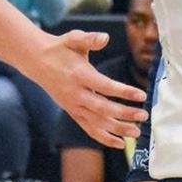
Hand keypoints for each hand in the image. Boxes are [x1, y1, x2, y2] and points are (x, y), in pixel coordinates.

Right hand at [29, 29, 148, 147]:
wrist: (38, 62)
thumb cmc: (61, 49)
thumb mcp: (74, 38)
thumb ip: (90, 39)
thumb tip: (105, 37)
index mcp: (78, 75)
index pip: (104, 86)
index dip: (123, 92)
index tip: (141, 95)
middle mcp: (76, 94)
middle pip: (102, 108)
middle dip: (124, 114)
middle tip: (144, 116)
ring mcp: (73, 106)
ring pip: (97, 122)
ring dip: (117, 129)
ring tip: (137, 132)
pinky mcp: (73, 112)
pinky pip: (89, 129)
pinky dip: (104, 138)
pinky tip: (121, 144)